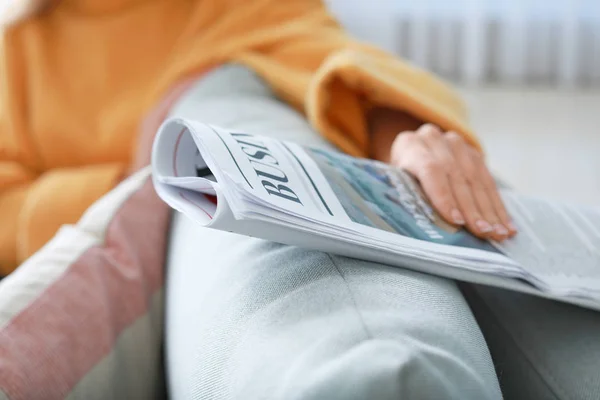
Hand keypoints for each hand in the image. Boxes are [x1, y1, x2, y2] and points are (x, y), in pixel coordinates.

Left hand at [390, 124, 516, 240]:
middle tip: (484, 232)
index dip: (444, 196)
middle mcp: (434, 140)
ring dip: (490, 209)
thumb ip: (407, 199)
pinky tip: (506, 224)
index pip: (431, 170)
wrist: (409, 155)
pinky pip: (488, 181)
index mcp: (410, 146)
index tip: (456, 221)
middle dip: (472, 208)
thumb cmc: (398, 181)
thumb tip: (423, 231)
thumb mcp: (395, 187)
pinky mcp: (473, 154)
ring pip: (476, 178)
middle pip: (457, 176)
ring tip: (499, 233)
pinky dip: (498, 205)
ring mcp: (456, 144)